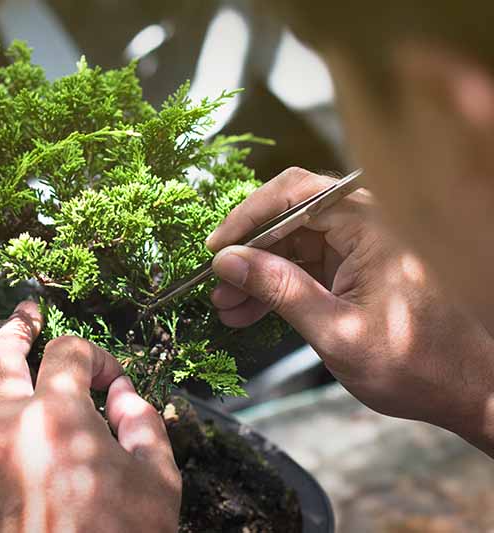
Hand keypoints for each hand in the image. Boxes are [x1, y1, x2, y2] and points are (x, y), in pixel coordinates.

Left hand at [0, 301, 181, 532]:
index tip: (112, 381)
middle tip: (30, 315)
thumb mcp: (157, 480)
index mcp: (59, 418)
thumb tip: (124, 396)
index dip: (96, 356)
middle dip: (19, 328)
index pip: (68, 353)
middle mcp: (9, 426)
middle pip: (1, 354)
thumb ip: (144, 423)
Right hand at [206, 167, 493, 454]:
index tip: (216, 249)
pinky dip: (277, 287)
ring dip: (257, 274)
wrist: (464, 390)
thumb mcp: (336, 331)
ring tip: (225, 306)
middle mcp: (368, 225)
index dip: (248, 217)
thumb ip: (281, 290)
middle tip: (216, 285)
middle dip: (248, 253)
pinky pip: (305, 265)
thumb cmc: (415, 364)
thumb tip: (227, 261)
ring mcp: (360, 246)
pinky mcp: (355, 268)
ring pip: (292, 244)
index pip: (296, 195)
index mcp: (373, 227)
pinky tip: (248, 312)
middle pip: (289, 217)